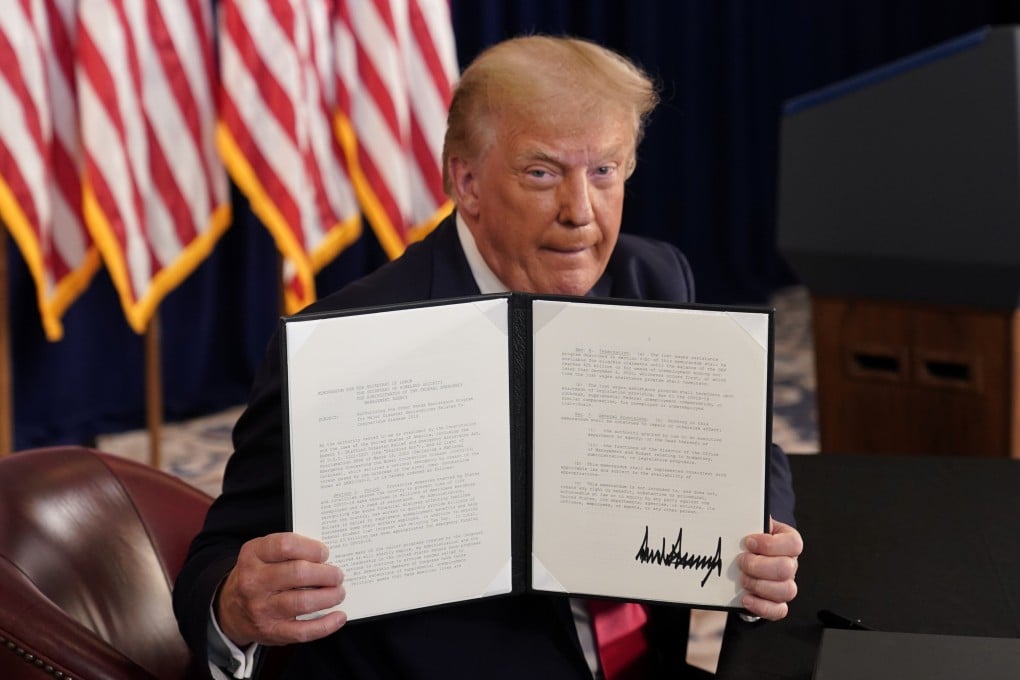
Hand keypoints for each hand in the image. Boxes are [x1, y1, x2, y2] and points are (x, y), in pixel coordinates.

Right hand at [216, 532, 346, 646]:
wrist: (230, 610)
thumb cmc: (258, 576)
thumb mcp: (262, 555)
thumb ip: (290, 550)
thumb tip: (327, 557)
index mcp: (253, 555)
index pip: (285, 545)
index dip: (311, 548)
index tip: (325, 553)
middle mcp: (254, 581)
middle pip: (298, 573)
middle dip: (326, 573)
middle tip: (337, 575)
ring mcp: (261, 608)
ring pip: (302, 602)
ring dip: (328, 596)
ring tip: (339, 592)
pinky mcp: (271, 631)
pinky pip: (303, 631)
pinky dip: (325, 625)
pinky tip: (339, 617)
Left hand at [738, 517, 802, 620]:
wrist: (742, 562)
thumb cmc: (747, 543)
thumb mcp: (749, 526)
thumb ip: (749, 520)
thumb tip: (742, 512)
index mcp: (788, 542)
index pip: (793, 544)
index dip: (770, 545)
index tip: (748, 542)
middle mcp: (791, 564)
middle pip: (788, 569)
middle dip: (760, 566)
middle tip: (741, 562)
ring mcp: (786, 585)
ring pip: (787, 591)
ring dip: (760, 586)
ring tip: (742, 580)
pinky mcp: (777, 603)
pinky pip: (779, 610)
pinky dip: (762, 606)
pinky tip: (746, 598)